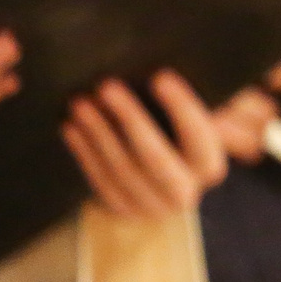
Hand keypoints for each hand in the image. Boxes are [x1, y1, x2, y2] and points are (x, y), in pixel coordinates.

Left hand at [63, 72, 226, 220]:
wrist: (166, 181)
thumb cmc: (183, 135)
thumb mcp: (204, 120)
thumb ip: (205, 101)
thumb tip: (186, 71)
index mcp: (209, 167)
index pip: (200, 138)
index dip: (182, 107)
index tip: (160, 76)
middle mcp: (184, 194)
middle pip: (156, 158)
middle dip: (130, 119)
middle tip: (107, 86)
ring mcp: (150, 206)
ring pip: (121, 169)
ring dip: (98, 133)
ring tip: (81, 103)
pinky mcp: (122, 210)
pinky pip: (100, 181)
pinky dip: (84, 153)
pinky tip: (71, 127)